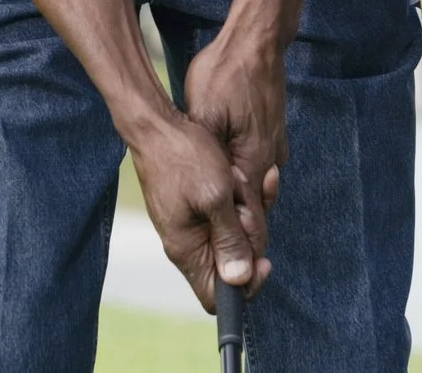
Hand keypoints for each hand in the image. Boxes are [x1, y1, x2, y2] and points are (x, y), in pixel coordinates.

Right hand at [125, 109, 270, 310]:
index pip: (218, 296)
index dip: (246, 285)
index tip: (263, 260)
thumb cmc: (184, 157)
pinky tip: (234, 173)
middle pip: (234, 261)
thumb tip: (240, 280)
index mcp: (188, 250)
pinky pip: (227, 212)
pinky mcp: (195, 206)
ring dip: (245, 206)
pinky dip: (237, 195)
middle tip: (244, 202)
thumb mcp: (216, 197)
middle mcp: (187, 243)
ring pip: (234, 233)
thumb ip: (230, 239)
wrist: (157, 125)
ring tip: (236, 178)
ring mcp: (191, 224)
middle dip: (250, 232)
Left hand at [182, 28, 286, 244]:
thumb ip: (213, 161)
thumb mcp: (205, 115)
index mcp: (254, 159)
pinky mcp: (271, 132)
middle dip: (237, 228)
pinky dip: (243, 178)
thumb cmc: (224, 73)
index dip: (237, 243)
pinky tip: (226, 176)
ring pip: (257, 188)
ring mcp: (274, 144)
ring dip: (239, 202)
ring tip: (216, 214)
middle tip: (214, 241)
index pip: (250, 219)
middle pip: (256, 208)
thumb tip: (217, 199)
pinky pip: (258, 166)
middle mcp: (270, 157)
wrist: (255, 39)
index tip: (225, 259)